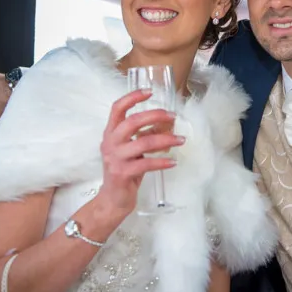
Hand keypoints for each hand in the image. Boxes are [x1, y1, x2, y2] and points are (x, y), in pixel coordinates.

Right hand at [96, 89, 181, 216]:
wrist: (113, 199)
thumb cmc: (124, 171)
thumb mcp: (131, 150)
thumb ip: (143, 135)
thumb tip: (165, 123)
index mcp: (110, 133)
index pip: (117, 109)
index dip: (132, 98)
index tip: (149, 92)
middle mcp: (110, 143)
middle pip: (132, 122)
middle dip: (154, 115)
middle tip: (172, 116)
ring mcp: (115, 158)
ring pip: (143, 143)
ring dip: (166, 139)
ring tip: (181, 140)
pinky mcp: (123, 173)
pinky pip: (146, 163)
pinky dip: (162, 162)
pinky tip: (173, 162)